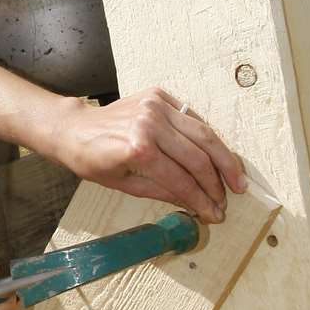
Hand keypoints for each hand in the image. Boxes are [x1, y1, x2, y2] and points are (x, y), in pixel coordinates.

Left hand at [52, 89, 246, 223]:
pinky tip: (216, 154)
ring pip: (203, 133)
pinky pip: (191, 117)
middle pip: (198, 157)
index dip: (202, 201)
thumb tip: (199, 204)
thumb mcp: (126, 186)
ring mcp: (155, 105)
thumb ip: (165, 192)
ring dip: (223, 159)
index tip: (215, 215)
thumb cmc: (93, 160)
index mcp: (139, 149)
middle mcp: (150, 123)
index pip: (182, 180)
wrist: (74, 128)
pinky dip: (206, 137)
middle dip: (216, 183)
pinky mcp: (157, 95)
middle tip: (227, 200)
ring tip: (236, 179)